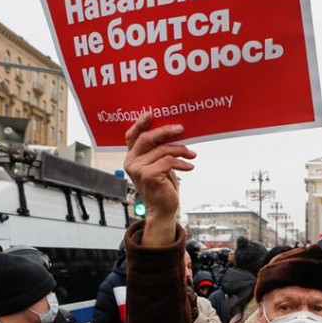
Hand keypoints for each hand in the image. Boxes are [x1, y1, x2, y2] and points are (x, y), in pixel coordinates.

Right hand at [124, 114, 195, 245]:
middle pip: (147, 138)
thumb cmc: (162, 185)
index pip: (132, 136)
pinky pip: (168, 161)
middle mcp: (131, 162)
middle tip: (181, 128)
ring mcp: (138, 169)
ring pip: (162, 150)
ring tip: (191, 155)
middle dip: (166, 131)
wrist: (163, 208)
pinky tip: (189, 166)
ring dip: (180, 150)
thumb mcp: (158, 164)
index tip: (151, 114)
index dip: (140, 123)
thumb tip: (172, 130)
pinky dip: (182, 162)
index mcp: (131, 156)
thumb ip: (158, 149)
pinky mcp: (148, 176)